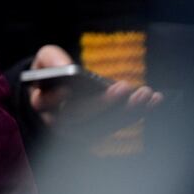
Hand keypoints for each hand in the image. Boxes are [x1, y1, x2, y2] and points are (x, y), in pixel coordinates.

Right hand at [27, 45, 163, 135]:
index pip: (44, 103)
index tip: (69, 88)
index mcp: (40, 102)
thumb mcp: (47, 59)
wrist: (58, 93)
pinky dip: (137, 114)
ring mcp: (77, 132)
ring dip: (127, 111)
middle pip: (78, 117)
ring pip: (103, 125)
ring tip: (147, 93)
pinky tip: (153, 100)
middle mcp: (56, 123)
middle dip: (103, 103)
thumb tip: (67, 68)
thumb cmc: (53, 72)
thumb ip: (52, 59)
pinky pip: (118, 126)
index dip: (56, 97)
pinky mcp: (97, 135)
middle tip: (124, 87)